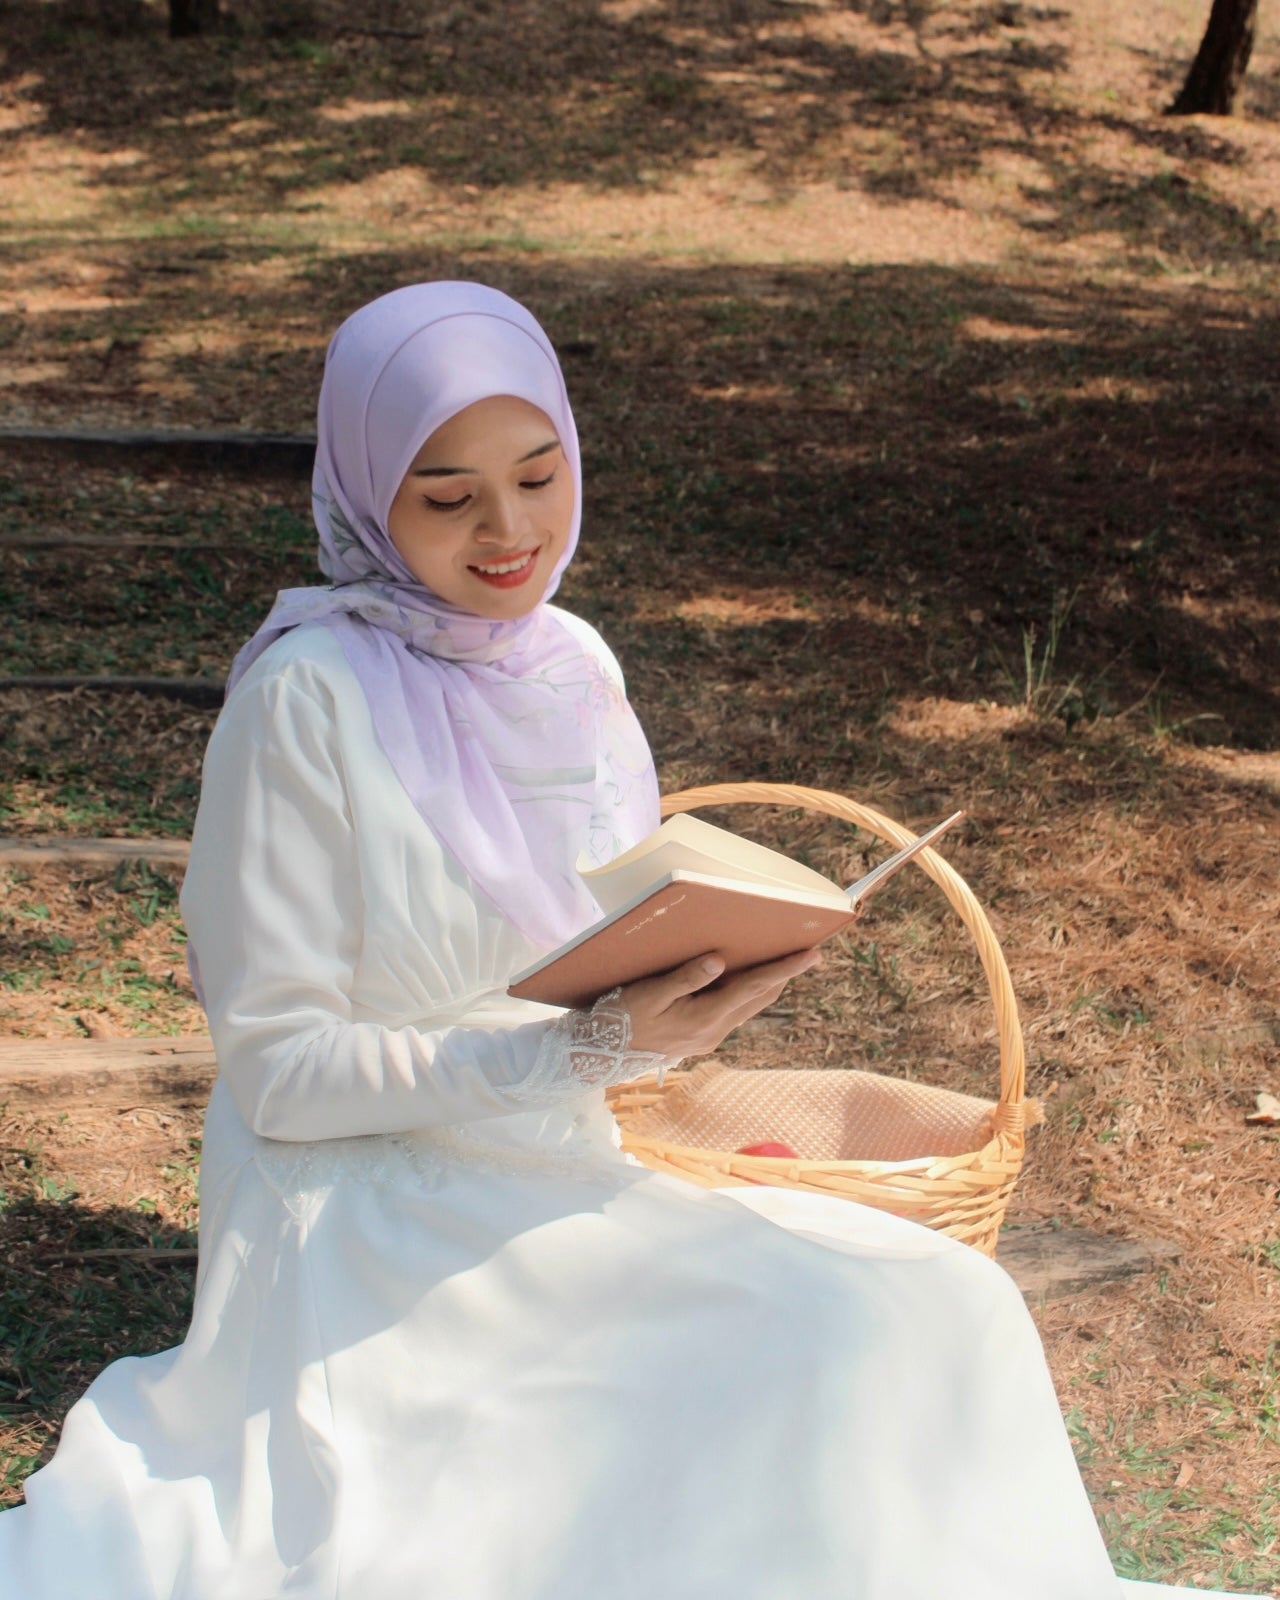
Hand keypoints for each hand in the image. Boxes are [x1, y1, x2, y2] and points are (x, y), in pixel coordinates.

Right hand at [617, 949, 820, 1062]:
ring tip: (786, 964)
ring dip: (769, 986)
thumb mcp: (650, 994)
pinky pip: (735, 1012)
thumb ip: (685, 978)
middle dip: (785, 975)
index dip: (784, 969)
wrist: (605, 1055)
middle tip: (809, 953)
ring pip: (750, 1007)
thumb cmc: (623, 1018)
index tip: (812, 954)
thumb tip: (719, 961)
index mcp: (705, 1017)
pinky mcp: (702, 1038)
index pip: (753, 987)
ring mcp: (709, 1037)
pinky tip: (748, 982)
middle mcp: (714, 1031)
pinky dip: (749, 994)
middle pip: (759, 998)